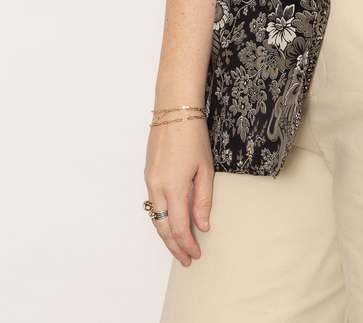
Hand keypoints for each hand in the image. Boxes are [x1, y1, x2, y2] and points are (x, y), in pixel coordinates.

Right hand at [143, 115, 214, 265]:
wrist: (174, 111)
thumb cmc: (194, 136)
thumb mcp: (205, 168)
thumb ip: (203, 199)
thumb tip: (202, 226)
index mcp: (174, 188)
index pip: (179, 227)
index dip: (187, 245)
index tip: (195, 256)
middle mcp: (157, 188)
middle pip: (162, 228)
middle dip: (175, 246)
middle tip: (186, 259)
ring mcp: (150, 182)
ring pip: (155, 218)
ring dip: (166, 234)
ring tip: (179, 245)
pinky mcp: (147, 175)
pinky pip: (152, 204)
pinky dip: (160, 218)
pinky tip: (170, 222)